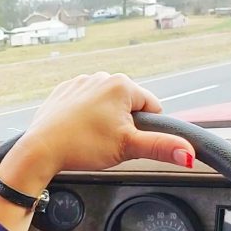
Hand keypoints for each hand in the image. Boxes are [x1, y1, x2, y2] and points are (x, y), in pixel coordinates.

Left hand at [0, 72, 194, 194]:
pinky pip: (85, 104)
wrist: (41, 149)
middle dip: (124, 125)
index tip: (129, 142)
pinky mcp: (64, 91)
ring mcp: (80, 82)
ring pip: (106, 105)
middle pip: (128, 106)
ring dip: (105, 121)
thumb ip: (160, 147)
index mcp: (122, 85)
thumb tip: (190, 154)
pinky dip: (85, 117)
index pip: (152, 108)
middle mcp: (102, 76)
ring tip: (91, 139)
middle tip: (108, 144)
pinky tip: (78, 131)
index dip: (146, 129)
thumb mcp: (128, 148)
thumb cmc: (83, 146)